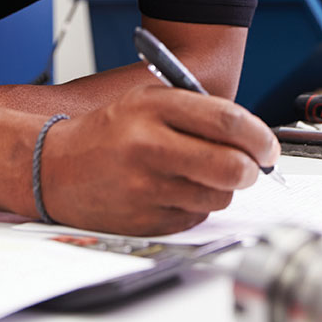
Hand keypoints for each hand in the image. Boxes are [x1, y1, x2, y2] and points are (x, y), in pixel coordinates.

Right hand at [40, 84, 279, 234]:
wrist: (54, 167)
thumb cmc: (110, 131)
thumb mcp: (150, 100)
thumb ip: (199, 111)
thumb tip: (252, 135)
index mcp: (155, 107)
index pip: (227, 121)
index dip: (259, 136)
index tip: (267, 145)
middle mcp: (150, 146)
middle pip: (231, 166)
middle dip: (252, 168)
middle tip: (252, 165)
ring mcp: (146, 187)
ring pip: (219, 195)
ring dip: (223, 186)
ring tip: (201, 172)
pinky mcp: (144, 221)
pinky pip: (196, 216)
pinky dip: (197, 204)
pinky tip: (175, 189)